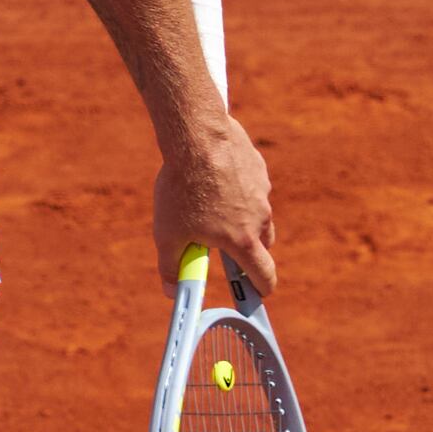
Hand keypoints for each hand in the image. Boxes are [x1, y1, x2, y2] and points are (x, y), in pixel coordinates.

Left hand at [155, 118, 276, 293]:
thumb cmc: (182, 188)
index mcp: (243, 240)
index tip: (256, 294)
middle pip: (263, 244)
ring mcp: (263, 190)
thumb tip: (170, 292)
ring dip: (241, 218)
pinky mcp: (259, 168)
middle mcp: (260, 217)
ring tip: (209, 206)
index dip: (261, 288)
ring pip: (257, 213)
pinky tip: (214, 179)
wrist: (197, 137)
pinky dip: (238, 190)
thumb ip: (170, 266)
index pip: (265, 275)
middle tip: (222, 247)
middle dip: (247, 251)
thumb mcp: (167, 234)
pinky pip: (252, 187)